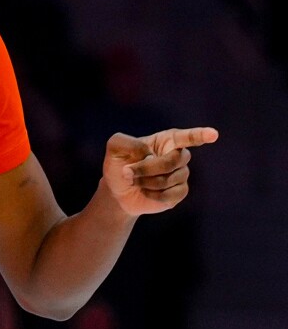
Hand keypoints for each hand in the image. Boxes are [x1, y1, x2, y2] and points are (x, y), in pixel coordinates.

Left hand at [102, 126, 217, 215]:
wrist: (118, 191)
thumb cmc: (119, 164)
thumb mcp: (115, 147)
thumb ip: (129, 143)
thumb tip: (150, 155)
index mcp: (168, 140)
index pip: (188, 137)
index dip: (201, 135)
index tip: (213, 134)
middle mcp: (179, 155)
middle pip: (174, 160)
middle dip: (148, 168)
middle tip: (127, 172)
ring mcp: (182, 174)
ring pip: (169, 179)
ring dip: (145, 181)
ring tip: (134, 181)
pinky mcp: (180, 192)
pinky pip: (170, 194)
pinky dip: (151, 194)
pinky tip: (144, 191)